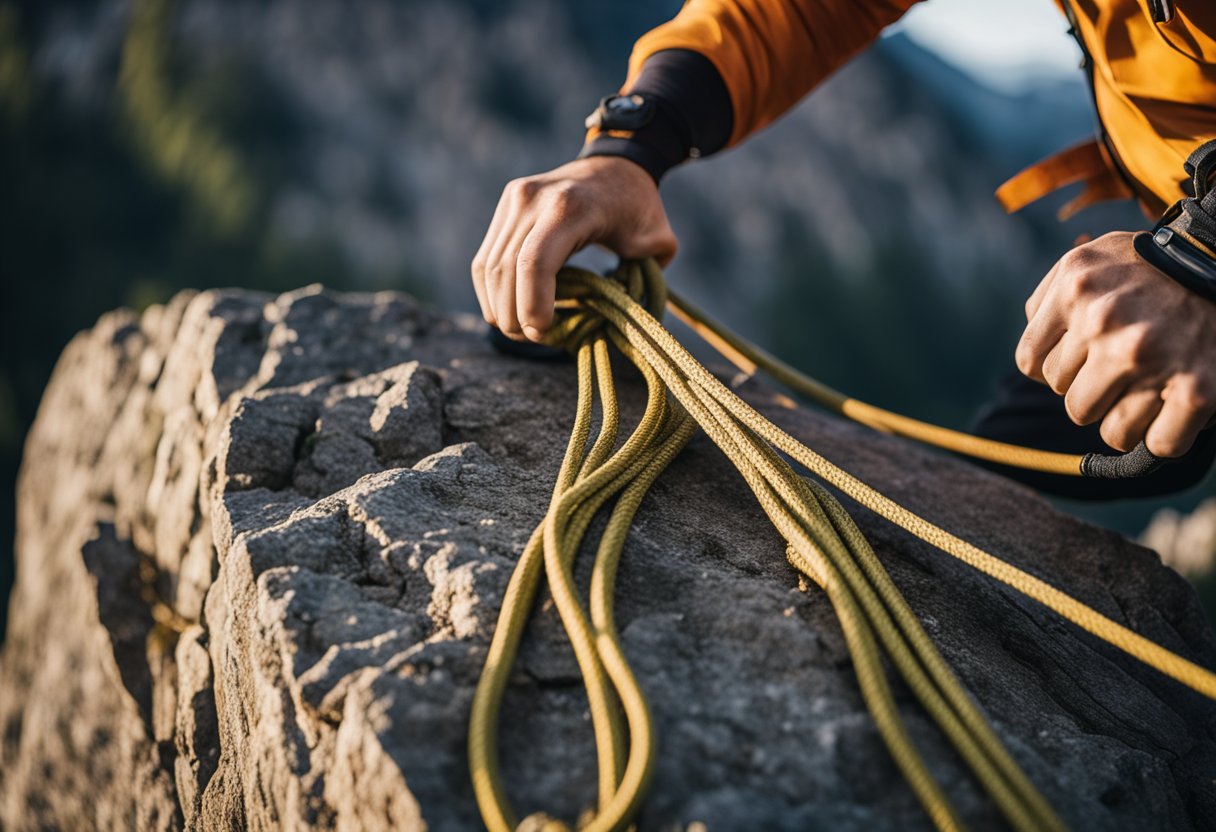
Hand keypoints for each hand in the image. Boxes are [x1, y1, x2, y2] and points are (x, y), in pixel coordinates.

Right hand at [471, 156, 677, 341]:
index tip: (545, 333)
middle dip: (515, 316)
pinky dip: (494, 292)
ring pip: (488, 269)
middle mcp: (532, 199)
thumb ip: (646, 279)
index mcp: (570, 206)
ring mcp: (514, 201)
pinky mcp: (504, 208)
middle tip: (538, 338)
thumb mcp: (656, 240)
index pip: (534, 263)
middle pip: (505, 271)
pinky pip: (486, 260)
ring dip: (501, 308)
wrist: (616, 164)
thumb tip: (619, 319)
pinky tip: (513, 310)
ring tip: (524, 329)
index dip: (532, 307)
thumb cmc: (639, 207)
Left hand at [1016, 231, 1215, 456]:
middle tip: (1128, 366)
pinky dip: (1168, 435)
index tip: (1085, 359)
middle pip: (1068, 397)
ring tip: (1152, 386)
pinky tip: (1176, 407)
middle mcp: (1105, 321)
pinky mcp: (1195, 391)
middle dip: (1094, 388)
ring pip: (1108, 429)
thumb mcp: (1093, 259)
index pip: (1031, 364)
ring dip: (1129, 417)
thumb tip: (1034, 355)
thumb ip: (1052, 300)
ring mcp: (1147, 357)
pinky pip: (1158, 444)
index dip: (1059, 368)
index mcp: (1074, 286)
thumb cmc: (1156, 267)